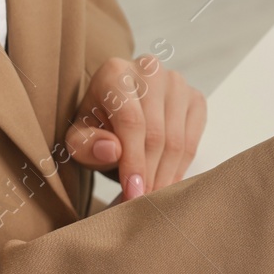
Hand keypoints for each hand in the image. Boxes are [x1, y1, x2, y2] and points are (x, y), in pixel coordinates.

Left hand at [65, 55, 207, 201]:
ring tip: (154, 197)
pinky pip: (193, 140)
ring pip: (178, 140)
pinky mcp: (195, 98)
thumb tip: (113, 149)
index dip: (134, 162)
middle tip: (143, 204)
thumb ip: (86, 145)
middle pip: (157, 134)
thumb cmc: (96, 126)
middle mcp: (150, 70)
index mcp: (115, 73)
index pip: (132, 122)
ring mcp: (177, 83)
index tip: (133, 193)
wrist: (116, 110)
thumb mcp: (79, 139)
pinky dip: (182, 167)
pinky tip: (168, 181)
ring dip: (167, 175)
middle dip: (151, 175)